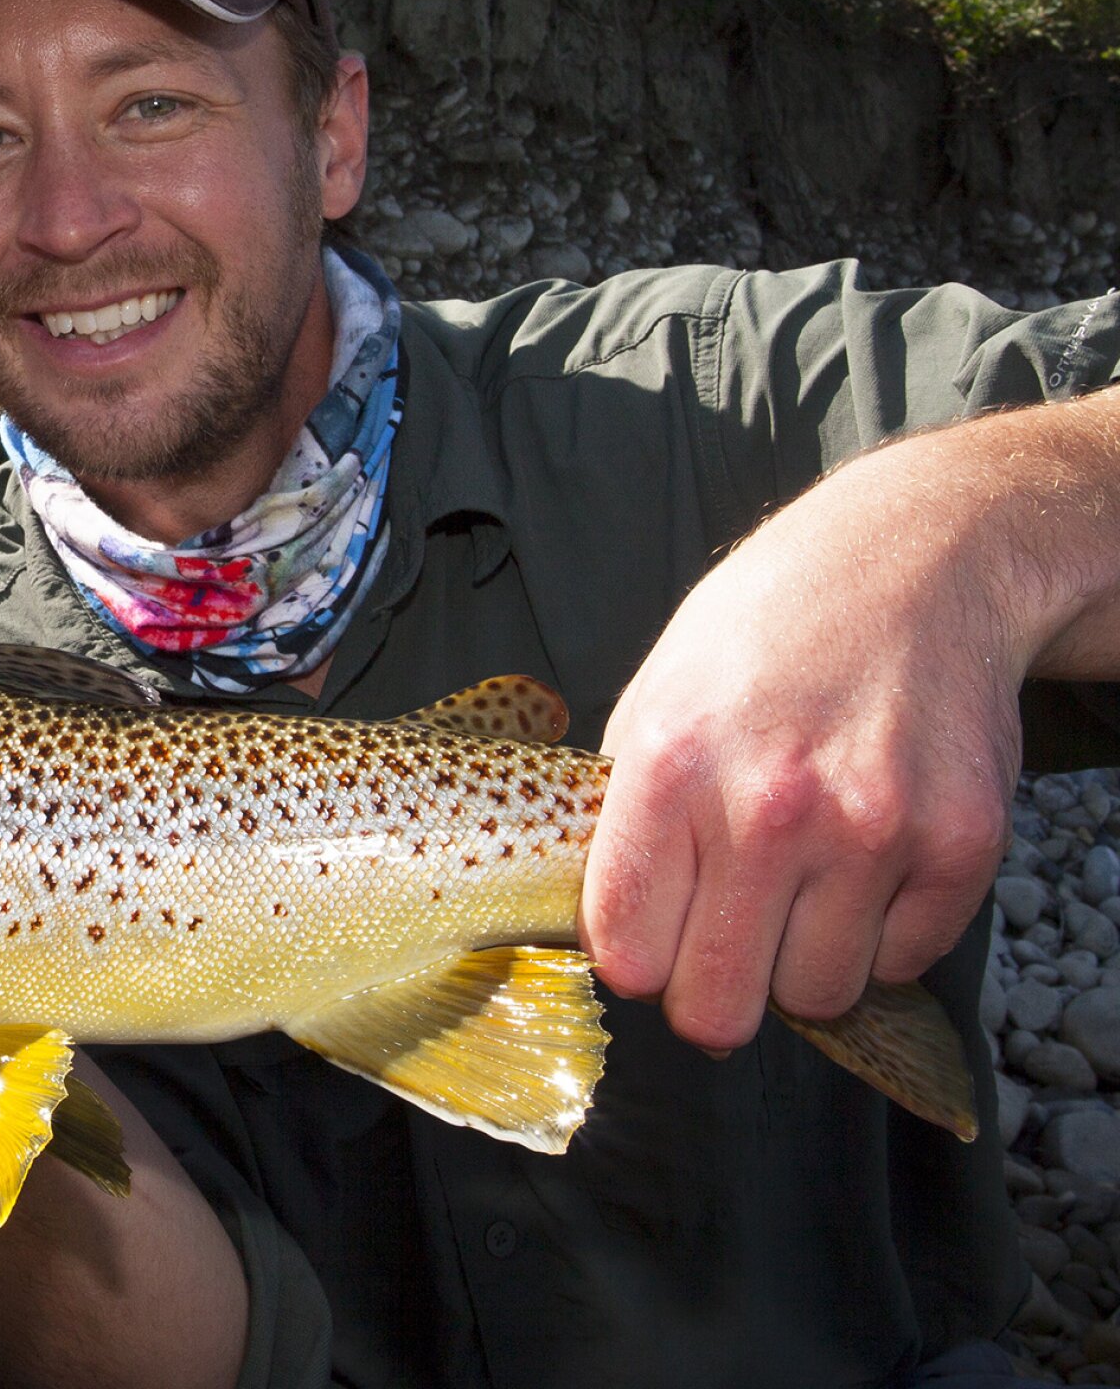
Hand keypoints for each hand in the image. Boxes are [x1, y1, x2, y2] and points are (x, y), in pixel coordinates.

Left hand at [579, 448, 1020, 1051]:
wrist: (912, 565)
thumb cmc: (767, 632)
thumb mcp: (656, 696)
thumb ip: (628, 813)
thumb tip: (611, 925)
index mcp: (671, 766)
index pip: (628, 951)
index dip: (636, 963)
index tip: (651, 946)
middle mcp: (770, 806)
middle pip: (720, 1004)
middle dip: (711, 994)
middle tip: (722, 950)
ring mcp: (873, 831)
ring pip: (816, 996)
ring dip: (802, 962)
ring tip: (800, 887)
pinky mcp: (960, 846)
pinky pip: (901, 963)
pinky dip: (880, 935)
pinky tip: (865, 863)